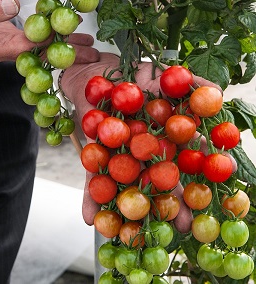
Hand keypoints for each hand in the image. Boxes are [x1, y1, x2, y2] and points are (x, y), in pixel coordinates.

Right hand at [0, 0, 99, 62]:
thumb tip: (13, 5)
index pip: (31, 47)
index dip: (53, 42)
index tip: (73, 36)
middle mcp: (5, 51)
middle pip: (43, 53)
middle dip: (68, 53)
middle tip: (92, 50)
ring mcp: (7, 46)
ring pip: (41, 48)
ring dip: (63, 45)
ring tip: (85, 42)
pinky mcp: (7, 39)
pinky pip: (33, 41)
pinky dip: (49, 37)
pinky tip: (60, 34)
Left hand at [60, 53, 224, 231]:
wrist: (92, 72)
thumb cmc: (128, 73)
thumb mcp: (160, 73)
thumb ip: (187, 83)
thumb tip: (217, 92)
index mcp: (161, 135)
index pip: (183, 158)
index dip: (196, 175)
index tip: (207, 197)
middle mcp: (142, 149)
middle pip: (157, 178)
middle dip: (168, 202)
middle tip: (181, 227)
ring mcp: (118, 154)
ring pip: (127, 184)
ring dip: (131, 208)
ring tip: (136, 234)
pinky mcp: (93, 154)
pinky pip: (92, 176)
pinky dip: (90, 196)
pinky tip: (89, 218)